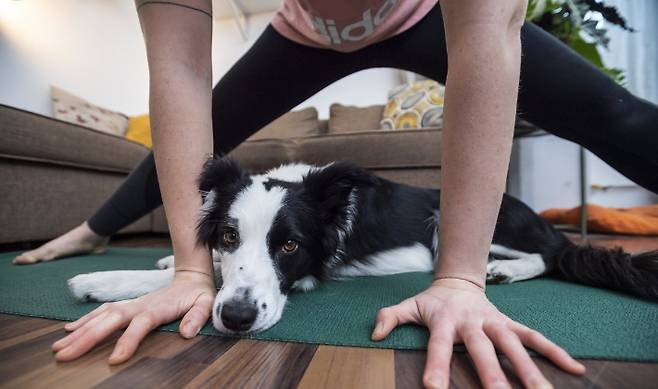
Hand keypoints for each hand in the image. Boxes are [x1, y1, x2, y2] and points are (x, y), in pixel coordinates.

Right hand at [52, 270, 214, 363]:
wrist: (191, 277)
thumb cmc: (198, 294)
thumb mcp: (205, 303)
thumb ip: (197, 316)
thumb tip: (187, 332)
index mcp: (157, 309)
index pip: (139, 325)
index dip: (127, 341)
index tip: (114, 359)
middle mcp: (139, 306)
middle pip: (109, 321)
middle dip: (86, 338)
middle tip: (64, 355)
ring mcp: (131, 304)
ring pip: (100, 317)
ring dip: (79, 331)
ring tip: (58, 347)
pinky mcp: (127, 305)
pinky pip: (102, 311)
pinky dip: (85, 320)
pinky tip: (69, 330)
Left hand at [371, 278, 584, 388]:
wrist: (459, 279)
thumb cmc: (432, 301)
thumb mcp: (408, 305)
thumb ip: (390, 317)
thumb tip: (374, 333)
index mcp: (444, 320)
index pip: (438, 345)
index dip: (437, 365)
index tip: (434, 388)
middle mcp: (472, 322)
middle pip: (483, 348)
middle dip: (492, 373)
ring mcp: (495, 322)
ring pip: (514, 345)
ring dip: (530, 369)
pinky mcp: (510, 324)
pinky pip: (534, 337)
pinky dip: (555, 351)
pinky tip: (575, 369)